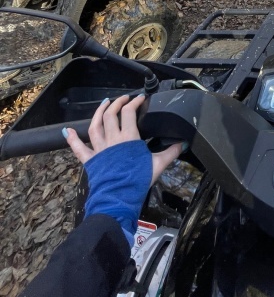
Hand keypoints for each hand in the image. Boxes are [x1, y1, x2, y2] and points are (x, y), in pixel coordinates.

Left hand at [65, 94, 182, 184]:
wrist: (119, 198)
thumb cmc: (138, 180)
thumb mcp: (158, 165)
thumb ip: (170, 152)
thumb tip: (182, 143)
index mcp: (129, 138)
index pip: (130, 112)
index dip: (135, 102)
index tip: (140, 98)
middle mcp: (112, 139)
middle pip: (111, 114)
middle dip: (117, 103)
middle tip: (124, 99)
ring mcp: (99, 149)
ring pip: (95, 125)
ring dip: (98, 112)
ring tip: (104, 104)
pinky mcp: (90, 160)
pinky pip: (79, 148)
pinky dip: (72, 139)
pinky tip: (67, 131)